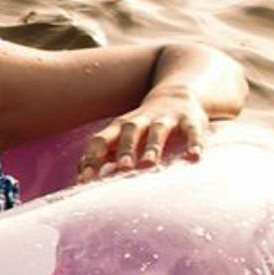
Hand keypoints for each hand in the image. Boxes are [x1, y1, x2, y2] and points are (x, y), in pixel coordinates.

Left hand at [80, 84, 213, 180]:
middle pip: (129, 132)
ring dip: (153, 147)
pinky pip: (192, 132)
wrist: (175, 95)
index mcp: (120, 127)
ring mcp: (166, 119)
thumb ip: (101, 155)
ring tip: (150, 164)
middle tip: (122, 168)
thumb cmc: (141, 126)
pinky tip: (194, 157)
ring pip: (157, 131)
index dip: (93, 157)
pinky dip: (193, 143)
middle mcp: (141, 121)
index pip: (101, 140)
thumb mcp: (120, 136)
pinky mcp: (190, 121)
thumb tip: (79, 178)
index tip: (86, 179)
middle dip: (124, 149)